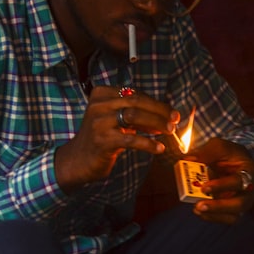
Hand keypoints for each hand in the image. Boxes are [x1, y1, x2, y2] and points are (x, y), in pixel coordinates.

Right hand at [54, 86, 179, 192]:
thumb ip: (133, 112)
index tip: (170, 112)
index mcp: (102, 94)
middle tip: (175, 119)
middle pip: (136, 101)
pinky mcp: (103, 140)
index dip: (155, 103)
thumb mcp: (113, 119)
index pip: (134, 94)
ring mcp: (99, 122)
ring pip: (134, 116)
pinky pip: (131, 139)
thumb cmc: (101, 138)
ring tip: (170, 131)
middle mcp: (99, 104)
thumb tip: (165, 116)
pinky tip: (159, 148)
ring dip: (156, 123)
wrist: (77, 159)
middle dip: (159, 110)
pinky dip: (148, 143)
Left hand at [186, 137, 253, 224]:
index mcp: (252, 171)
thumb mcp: (218, 146)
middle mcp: (252, 190)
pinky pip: (227, 218)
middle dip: (219, 206)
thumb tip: (189, 160)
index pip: (239, 181)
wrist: (235, 161)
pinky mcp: (236, 210)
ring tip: (197, 209)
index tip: (204, 188)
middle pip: (240, 204)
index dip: (222, 186)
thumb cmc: (228, 153)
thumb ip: (206, 153)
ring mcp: (245, 202)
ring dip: (214, 214)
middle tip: (199, 205)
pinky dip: (213, 217)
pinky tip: (200, 212)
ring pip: (234, 216)